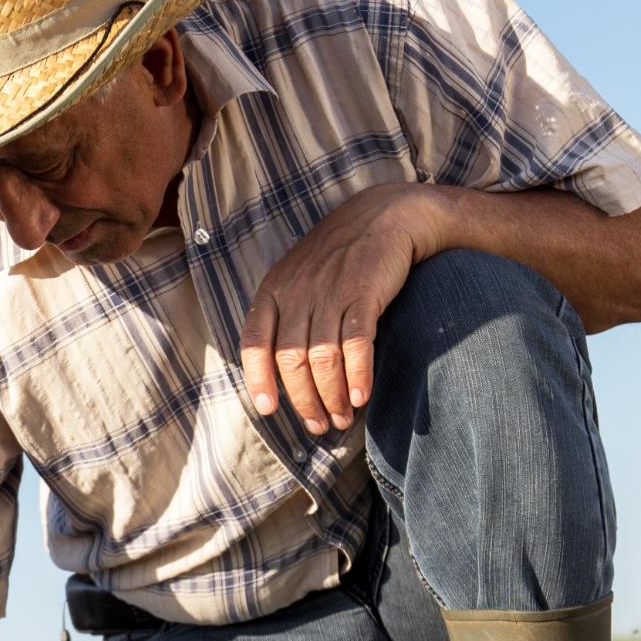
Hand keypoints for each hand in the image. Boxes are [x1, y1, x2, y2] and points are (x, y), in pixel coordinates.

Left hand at [238, 183, 444, 433]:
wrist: (387, 215)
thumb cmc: (341, 257)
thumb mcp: (300, 279)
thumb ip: (286, 318)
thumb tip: (282, 373)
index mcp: (274, 291)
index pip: (254, 342)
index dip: (258, 379)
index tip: (269, 409)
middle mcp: (298, 292)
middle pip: (291, 360)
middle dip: (304, 400)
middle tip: (319, 426)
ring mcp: (331, 291)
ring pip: (323, 358)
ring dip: (332, 396)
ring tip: (342, 419)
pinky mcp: (364, 291)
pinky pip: (356, 343)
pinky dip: (357, 374)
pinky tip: (360, 396)